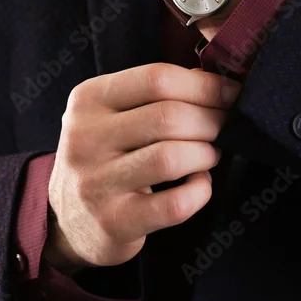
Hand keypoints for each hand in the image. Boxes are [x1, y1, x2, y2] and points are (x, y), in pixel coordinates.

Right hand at [45, 63, 241, 271]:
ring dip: (206, 154)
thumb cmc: (105, 156)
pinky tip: (199, 184)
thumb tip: (216, 82)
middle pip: (168, 117)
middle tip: (227, 128)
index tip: (231, 94)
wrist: (68, 219)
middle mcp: (85, 138)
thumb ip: (153, 94)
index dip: (205, 85)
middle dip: (212, 121)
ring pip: (172, 158)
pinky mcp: (114, 222)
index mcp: (88, 99)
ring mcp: (96, 183)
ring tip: (210, 155)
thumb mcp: (111, 113)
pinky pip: (175, 204)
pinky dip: (200, 191)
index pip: (156, 79)